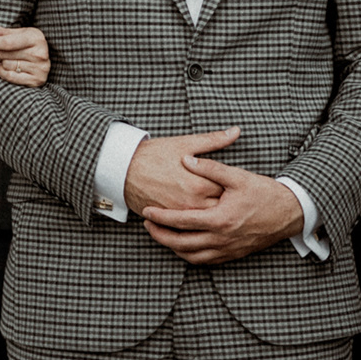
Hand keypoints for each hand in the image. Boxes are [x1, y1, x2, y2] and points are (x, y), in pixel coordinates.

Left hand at [0, 22, 49, 86]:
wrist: (44, 59)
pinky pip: (9, 76)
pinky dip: (3, 72)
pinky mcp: (36, 80)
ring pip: (6, 65)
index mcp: (35, 37)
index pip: (6, 42)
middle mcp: (40, 53)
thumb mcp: (16, 34)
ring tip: (5, 59)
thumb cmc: (27, 44)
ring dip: (0, 62)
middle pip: (4, 54)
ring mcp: (39, 68)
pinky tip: (5, 67)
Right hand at [122, 126, 238, 214]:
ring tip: (219, 210)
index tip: (237, 185)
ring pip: (205, 222)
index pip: (228, 191)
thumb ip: (214, 140)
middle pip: (220, 210)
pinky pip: (188, 228)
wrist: (123, 168)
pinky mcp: (168, 221)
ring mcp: (180, 215)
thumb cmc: (155, 154)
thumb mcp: (186, 143)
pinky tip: (202, 219)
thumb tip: (236, 131)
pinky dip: (196, 224)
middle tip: (232, 200)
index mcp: (199, 183)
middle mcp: (192, 203)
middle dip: (226, 205)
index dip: (234, 189)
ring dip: (213, 216)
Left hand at [141, 154, 303, 264]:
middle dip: (160, 235)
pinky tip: (182, 245)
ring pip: (191, 256)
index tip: (146, 211)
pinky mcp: (233, 254)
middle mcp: (221, 239)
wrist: (290, 213)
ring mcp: (227, 250)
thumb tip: (186, 159)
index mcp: (220, 219)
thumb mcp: (237, 176)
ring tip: (160, 234)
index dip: (161, 217)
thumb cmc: (265, 193)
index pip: (181, 221)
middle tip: (147, 225)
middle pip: (181, 244)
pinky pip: (205, 261)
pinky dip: (189, 255)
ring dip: (172, 247)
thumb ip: (210, 167)